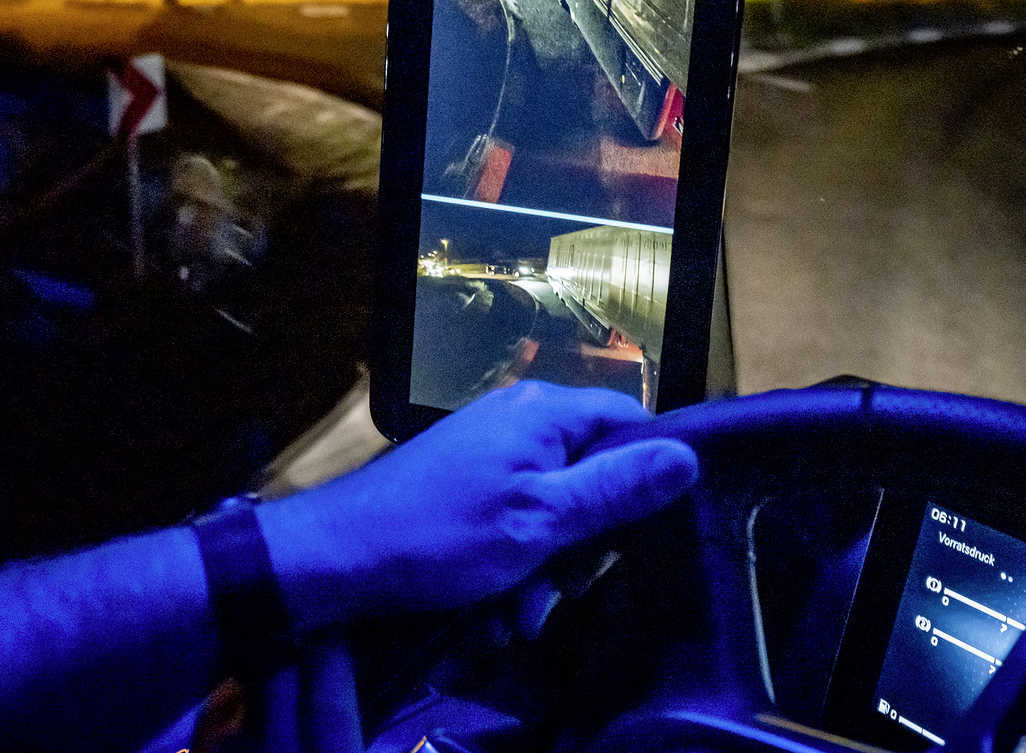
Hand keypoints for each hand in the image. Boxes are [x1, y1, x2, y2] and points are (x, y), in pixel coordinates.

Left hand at [256, 381, 698, 633]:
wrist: (337, 557)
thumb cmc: (442, 535)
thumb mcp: (540, 521)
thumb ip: (614, 489)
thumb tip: (688, 457)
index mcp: (546, 412)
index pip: (631, 423)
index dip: (646, 476)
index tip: (643, 532)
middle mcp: (523, 419)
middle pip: (594, 472)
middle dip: (585, 542)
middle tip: (565, 588)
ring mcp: (492, 452)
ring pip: (555, 509)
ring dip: (546, 567)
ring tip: (518, 614)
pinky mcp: (467, 485)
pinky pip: (515, 521)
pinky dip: (513, 564)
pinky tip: (493, 607)